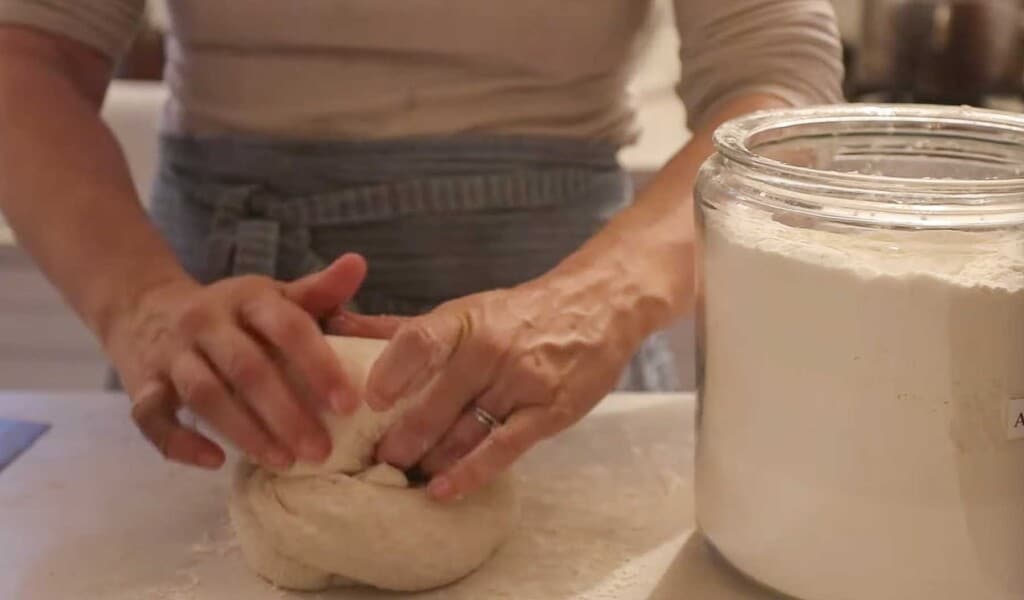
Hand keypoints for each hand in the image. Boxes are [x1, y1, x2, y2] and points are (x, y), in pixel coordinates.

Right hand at [105, 254, 367, 470]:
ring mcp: (171, 353)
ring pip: (204, 395)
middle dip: (286, 413)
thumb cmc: (229, 311)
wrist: (143, 305)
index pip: (287, 327)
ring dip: (245, 433)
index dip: (319, 365)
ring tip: (283, 462)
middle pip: (247, 368)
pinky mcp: (141, 384)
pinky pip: (152, 418)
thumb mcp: (271, 296)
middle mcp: (206, 321)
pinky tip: (215, 462)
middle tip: (320, 449)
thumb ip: (317, 290)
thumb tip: (358, 264)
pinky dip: (180, 443)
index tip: (348, 404)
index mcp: (247, 298)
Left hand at [328, 277, 646, 500]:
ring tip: (403, 477)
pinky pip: (502, 448)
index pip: (418, 339)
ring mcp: (521, 380)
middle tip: (375, 462)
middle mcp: (490, 347)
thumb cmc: (519, 314)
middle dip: (400, 439)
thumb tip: (335, 323)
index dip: (390, 371)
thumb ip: (402, 327)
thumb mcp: (464, 312)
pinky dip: (470, 472)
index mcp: (465, 319)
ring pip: (464, 430)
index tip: (368, 402)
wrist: (597, 306)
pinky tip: (442, 490)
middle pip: (435, 400)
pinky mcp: (548, 411)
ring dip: (429, 459)